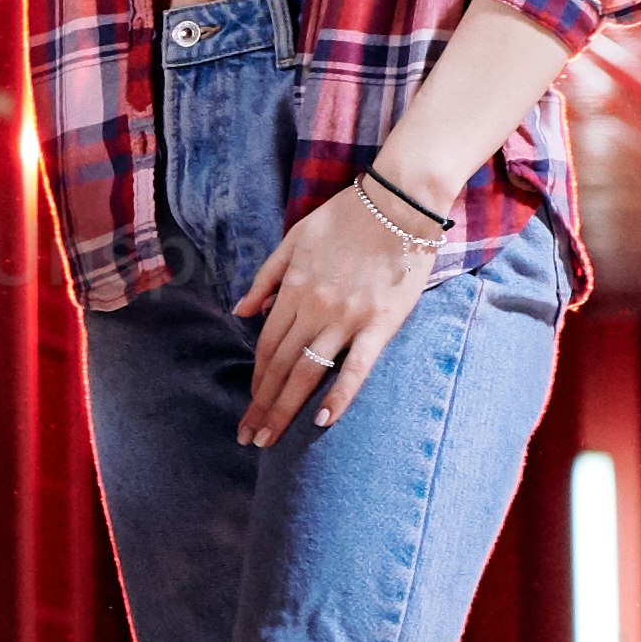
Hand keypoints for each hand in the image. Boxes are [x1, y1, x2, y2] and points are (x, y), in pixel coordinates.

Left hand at [232, 169, 452, 445]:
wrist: (399, 201)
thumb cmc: (347, 216)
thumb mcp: (294, 239)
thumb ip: (266, 278)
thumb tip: (241, 312)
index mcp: (293, 290)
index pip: (267, 346)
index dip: (256, 380)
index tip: (249, 406)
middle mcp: (314, 308)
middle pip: (280, 367)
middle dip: (262, 406)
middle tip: (250, 439)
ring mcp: (346, 317)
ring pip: (308, 372)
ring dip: (285, 409)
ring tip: (270, 440)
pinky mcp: (381, 323)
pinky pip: (356, 367)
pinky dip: (339, 395)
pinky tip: (322, 421)